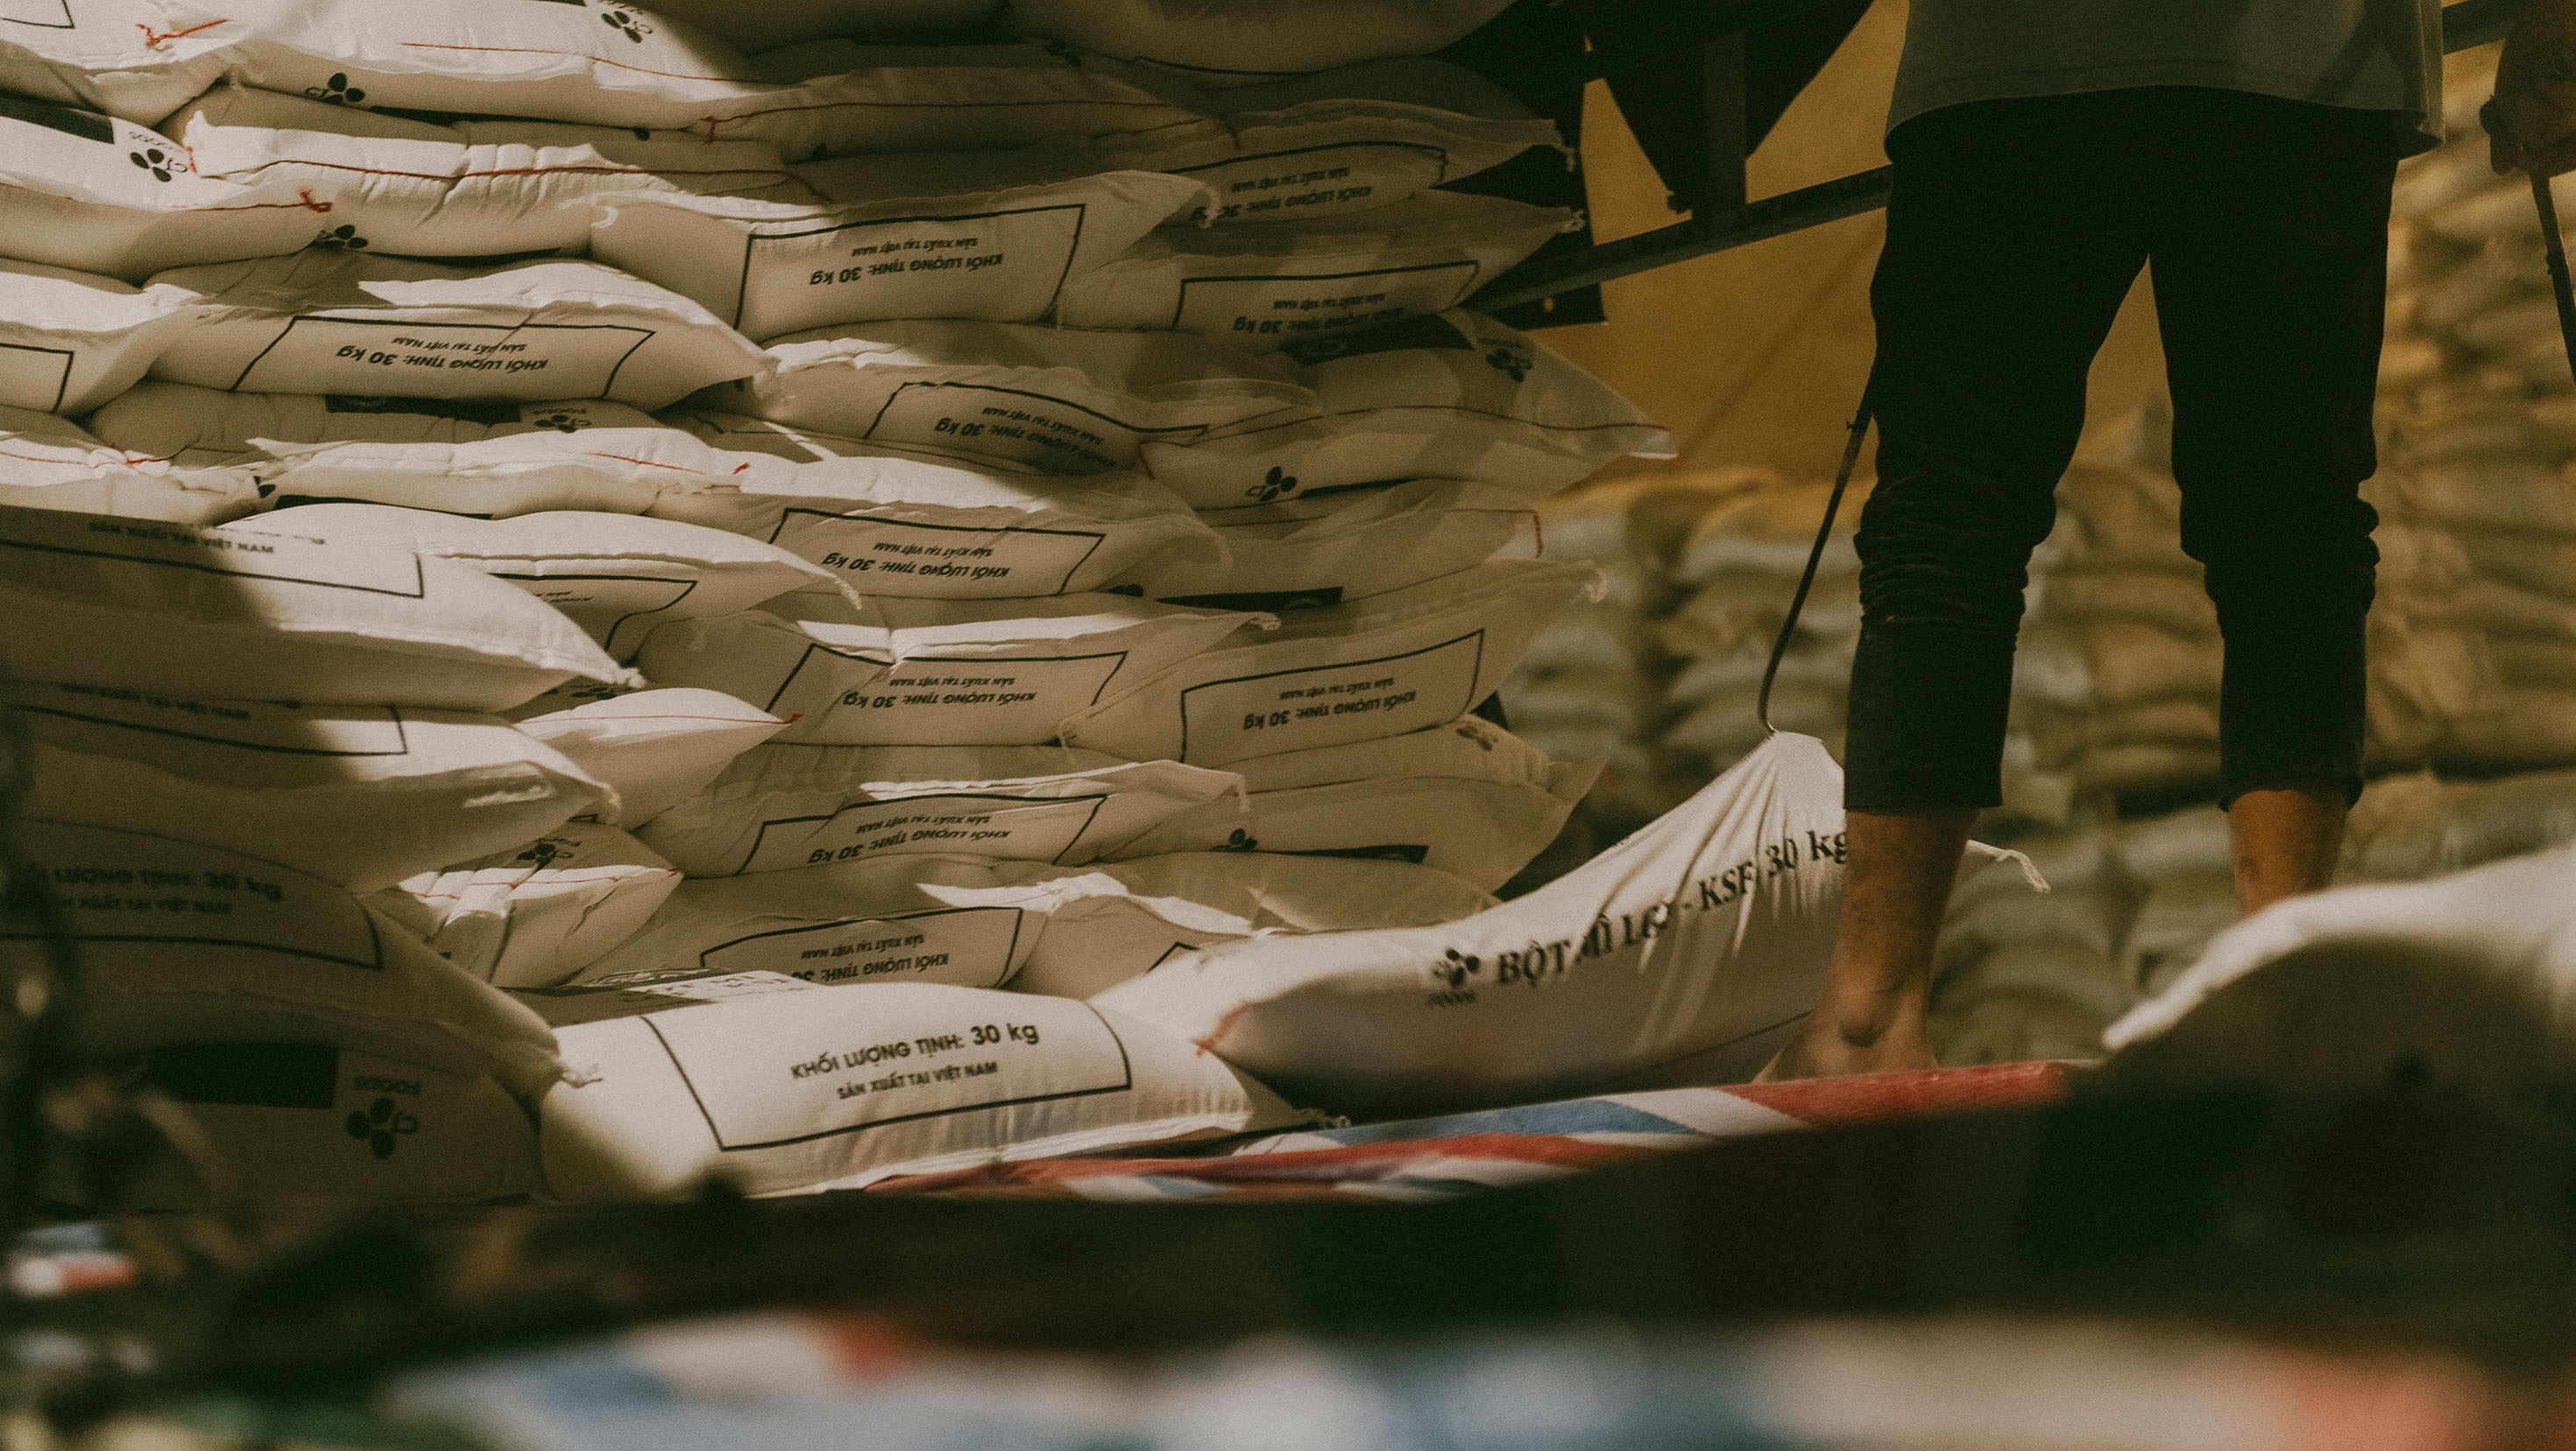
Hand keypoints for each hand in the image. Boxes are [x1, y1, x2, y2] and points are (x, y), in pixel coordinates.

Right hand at [2491, 0, 2575, 174]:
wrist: (2549, 10)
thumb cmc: (2537, 46)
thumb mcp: (2512, 96)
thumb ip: (2509, 132)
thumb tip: (2502, 170)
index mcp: (2573, 115)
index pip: (2570, 157)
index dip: (2544, 166)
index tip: (2516, 162)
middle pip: (2569, 156)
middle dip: (2539, 156)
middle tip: (2519, 154)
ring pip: (2555, 133)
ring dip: (2528, 111)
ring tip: (2532, 82)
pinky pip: (2564, 110)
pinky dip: (2545, 90)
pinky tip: (2551, 66)